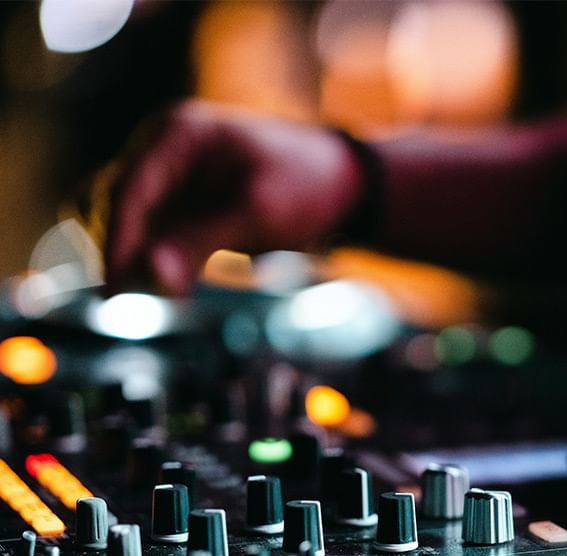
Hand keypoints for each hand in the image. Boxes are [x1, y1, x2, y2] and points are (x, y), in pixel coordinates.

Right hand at [102, 100, 364, 294]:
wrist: (340, 185)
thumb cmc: (305, 186)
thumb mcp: (257, 214)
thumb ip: (199, 242)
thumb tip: (151, 277)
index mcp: (177, 134)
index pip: (127, 191)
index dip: (117, 244)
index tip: (117, 291)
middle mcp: (162, 149)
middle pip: (115, 206)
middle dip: (127, 253)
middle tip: (154, 299)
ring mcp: (169, 175)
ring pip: (126, 223)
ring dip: (136, 258)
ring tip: (169, 293)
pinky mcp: (180, 202)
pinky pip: (149, 234)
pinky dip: (153, 259)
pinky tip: (174, 285)